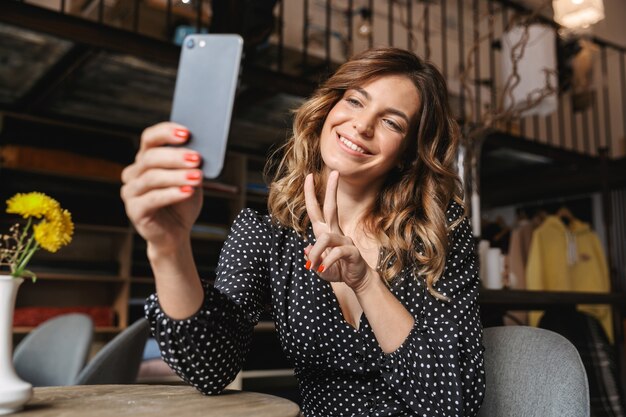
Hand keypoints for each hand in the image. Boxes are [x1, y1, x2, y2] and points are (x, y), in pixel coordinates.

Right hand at [120, 122, 202, 252]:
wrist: (177, 233)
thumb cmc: (183, 203)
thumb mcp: (192, 179)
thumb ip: (192, 165)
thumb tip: (201, 149)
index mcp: (145, 159)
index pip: (149, 138)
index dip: (166, 132)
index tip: (187, 133)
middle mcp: (133, 173)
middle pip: (150, 157)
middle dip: (175, 156)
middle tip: (197, 158)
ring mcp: (130, 192)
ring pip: (152, 177)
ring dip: (177, 175)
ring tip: (197, 177)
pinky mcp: (134, 211)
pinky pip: (152, 199)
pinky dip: (172, 194)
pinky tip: (188, 191)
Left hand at [304, 171, 374, 291]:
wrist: (359, 281)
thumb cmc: (338, 270)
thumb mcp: (320, 266)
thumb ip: (313, 256)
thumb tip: (306, 247)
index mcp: (326, 232)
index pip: (317, 209)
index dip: (311, 194)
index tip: (309, 176)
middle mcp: (336, 232)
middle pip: (331, 208)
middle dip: (331, 190)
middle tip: (334, 172)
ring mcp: (345, 240)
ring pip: (326, 237)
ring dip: (316, 252)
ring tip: (313, 266)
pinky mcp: (352, 252)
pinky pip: (336, 252)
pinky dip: (327, 261)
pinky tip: (322, 269)